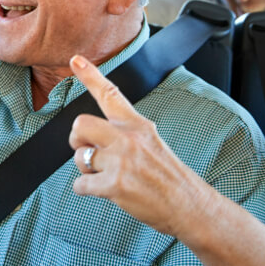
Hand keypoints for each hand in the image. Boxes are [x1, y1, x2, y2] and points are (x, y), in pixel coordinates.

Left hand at [68, 54, 214, 237]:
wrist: (189, 206)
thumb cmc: (168, 177)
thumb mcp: (151, 142)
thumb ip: (124, 134)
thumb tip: (95, 137)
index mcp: (138, 125)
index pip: (110, 94)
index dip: (90, 75)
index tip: (75, 60)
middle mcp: (128, 139)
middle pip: (81, 124)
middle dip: (76, 139)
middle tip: (86, 150)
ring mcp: (121, 161)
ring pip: (79, 157)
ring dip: (86, 170)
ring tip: (106, 176)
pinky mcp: (115, 185)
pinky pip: (80, 184)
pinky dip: (85, 190)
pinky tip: (104, 191)